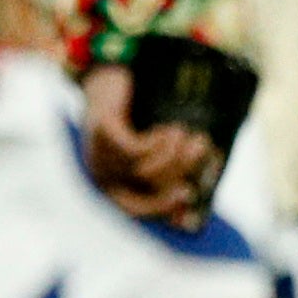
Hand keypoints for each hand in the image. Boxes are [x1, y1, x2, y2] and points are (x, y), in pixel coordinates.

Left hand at [77, 61, 217, 224]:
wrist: (109, 80)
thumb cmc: (136, 120)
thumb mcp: (154, 151)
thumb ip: (170, 177)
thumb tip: (188, 217)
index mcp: (110, 183)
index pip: (134, 209)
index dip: (162, 208)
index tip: (190, 195)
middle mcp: (100, 174)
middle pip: (142, 193)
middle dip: (177, 175)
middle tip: (200, 150)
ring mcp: (97, 153)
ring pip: (143, 173)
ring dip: (173, 154)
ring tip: (184, 133)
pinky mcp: (102, 131)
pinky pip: (135, 152)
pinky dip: (158, 143)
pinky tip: (165, 130)